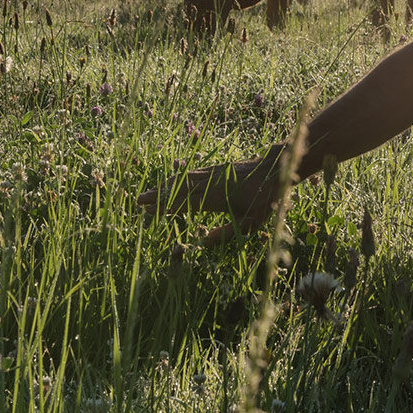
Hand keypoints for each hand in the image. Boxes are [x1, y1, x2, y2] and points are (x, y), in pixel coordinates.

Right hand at [137, 148, 290, 246]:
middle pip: (178, 189)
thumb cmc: (265, 200)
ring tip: (148, 194)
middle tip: (137, 202)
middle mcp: (210, 183)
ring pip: (182, 180)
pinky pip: (191, 174)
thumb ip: (224, 234)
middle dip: (157, 196)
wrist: (275, 169)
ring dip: (164, 187)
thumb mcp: (248, 224)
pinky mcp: (216, 169)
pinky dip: (177, 180)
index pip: (183, 204)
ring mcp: (212, 174)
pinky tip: (170, 184)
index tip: (146, 212)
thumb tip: (201, 243)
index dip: (164, 208)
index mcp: (216, 198)